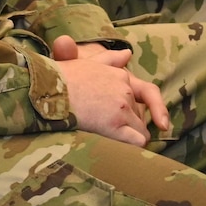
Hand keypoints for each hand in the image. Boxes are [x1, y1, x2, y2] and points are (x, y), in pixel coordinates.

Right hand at [49, 36, 170, 143]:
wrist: (45, 89)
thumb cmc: (60, 78)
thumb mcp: (85, 63)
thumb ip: (109, 59)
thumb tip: (128, 54)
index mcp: (120, 75)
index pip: (148, 94)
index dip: (153, 110)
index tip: (160, 124)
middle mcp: (124, 90)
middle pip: (141, 117)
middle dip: (131, 127)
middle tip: (109, 131)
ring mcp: (120, 107)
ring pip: (140, 131)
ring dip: (130, 140)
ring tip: (110, 143)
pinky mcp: (113, 124)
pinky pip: (136, 142)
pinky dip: (131, 149)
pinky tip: (118, 151)